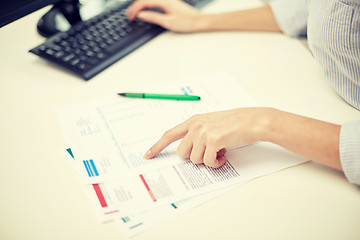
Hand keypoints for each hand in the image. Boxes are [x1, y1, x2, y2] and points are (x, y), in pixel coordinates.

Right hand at [126, 0, 201, 32]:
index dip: (135, 9)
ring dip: (140, 5)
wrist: (199, 21)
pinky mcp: (169, 2)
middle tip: (129, 15)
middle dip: (135, 6)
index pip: (144, 2)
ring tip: (134, 13)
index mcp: (164, 1)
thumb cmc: (187, 22)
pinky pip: (154, 1)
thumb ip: (153, 17)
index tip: (130, 16)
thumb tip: (141, 15)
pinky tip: (144, 10)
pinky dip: (146, 5)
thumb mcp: (168, 22)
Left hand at [144, 108, 269, 167]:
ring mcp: (203, 133)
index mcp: (193, 121)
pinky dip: (216, 164)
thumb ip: (197, 133)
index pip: (169, 134)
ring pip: (195, 159)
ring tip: (219, 152)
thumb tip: (190, 151)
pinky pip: (208, 162)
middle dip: (194, 157)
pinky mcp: (213, 141)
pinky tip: (224, 156)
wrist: (253, 121)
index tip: (148, 155)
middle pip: (182, 153)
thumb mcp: (211, 123)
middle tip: (209, 153)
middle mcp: (195, 126)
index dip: (157, 146)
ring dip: (207, 160)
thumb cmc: (235, 123)